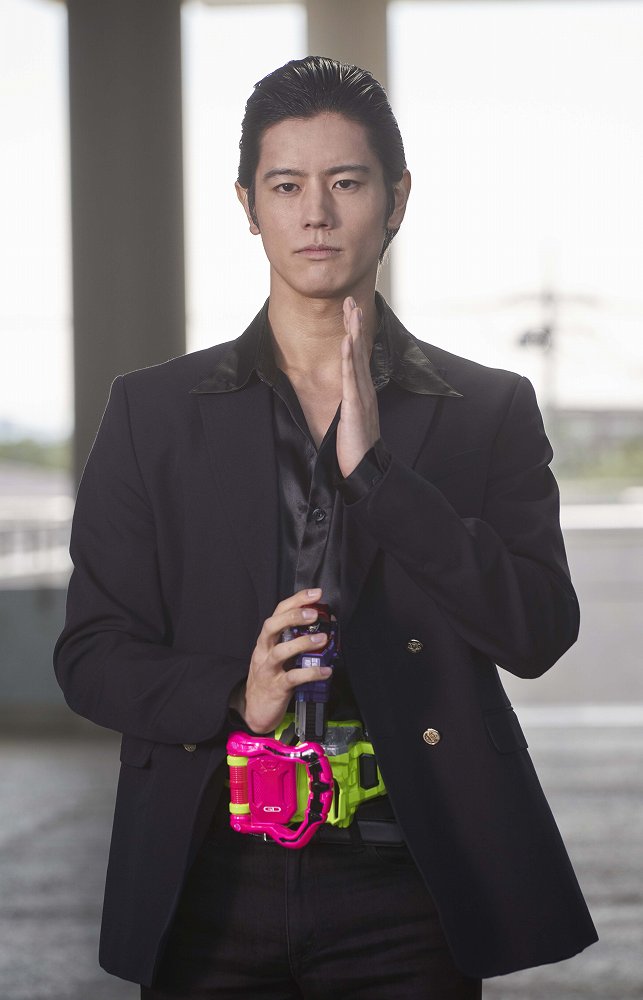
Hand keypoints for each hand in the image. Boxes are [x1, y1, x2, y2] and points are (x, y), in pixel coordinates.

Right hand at [233, 588, 329, 733]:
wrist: (255, 712)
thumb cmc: (270, 680)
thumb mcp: (279, 658)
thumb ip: (295, 643)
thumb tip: (323, 631)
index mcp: (266, 641)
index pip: (277, 613)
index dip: (295, 601)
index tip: (315, 593)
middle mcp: (263, 652)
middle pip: (271, 626)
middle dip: (292, 616)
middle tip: (313, 613)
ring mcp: (268, 670)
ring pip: (280, 651)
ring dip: (302, 643)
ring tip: (322, 640)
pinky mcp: (275, 688)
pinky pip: (292, 678)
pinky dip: (310, 673)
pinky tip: (326, 671)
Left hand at [336, 296, 379, 477]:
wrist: (365, 469)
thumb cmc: (356, 448)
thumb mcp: (351, 420)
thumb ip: (349, 405)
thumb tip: (343, 396)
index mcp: (362, 392)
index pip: (358, 357)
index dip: (355, 334)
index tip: (351, 314)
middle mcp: (365, 389)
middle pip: (360, 350)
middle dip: (355, 324)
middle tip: (351, 300)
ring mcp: (361, 396)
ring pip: (358, 358)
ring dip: (354, 332)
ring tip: (351, 311)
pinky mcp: (355, 405)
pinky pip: (351, 377)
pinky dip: (349, 357)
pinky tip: (347, 340)